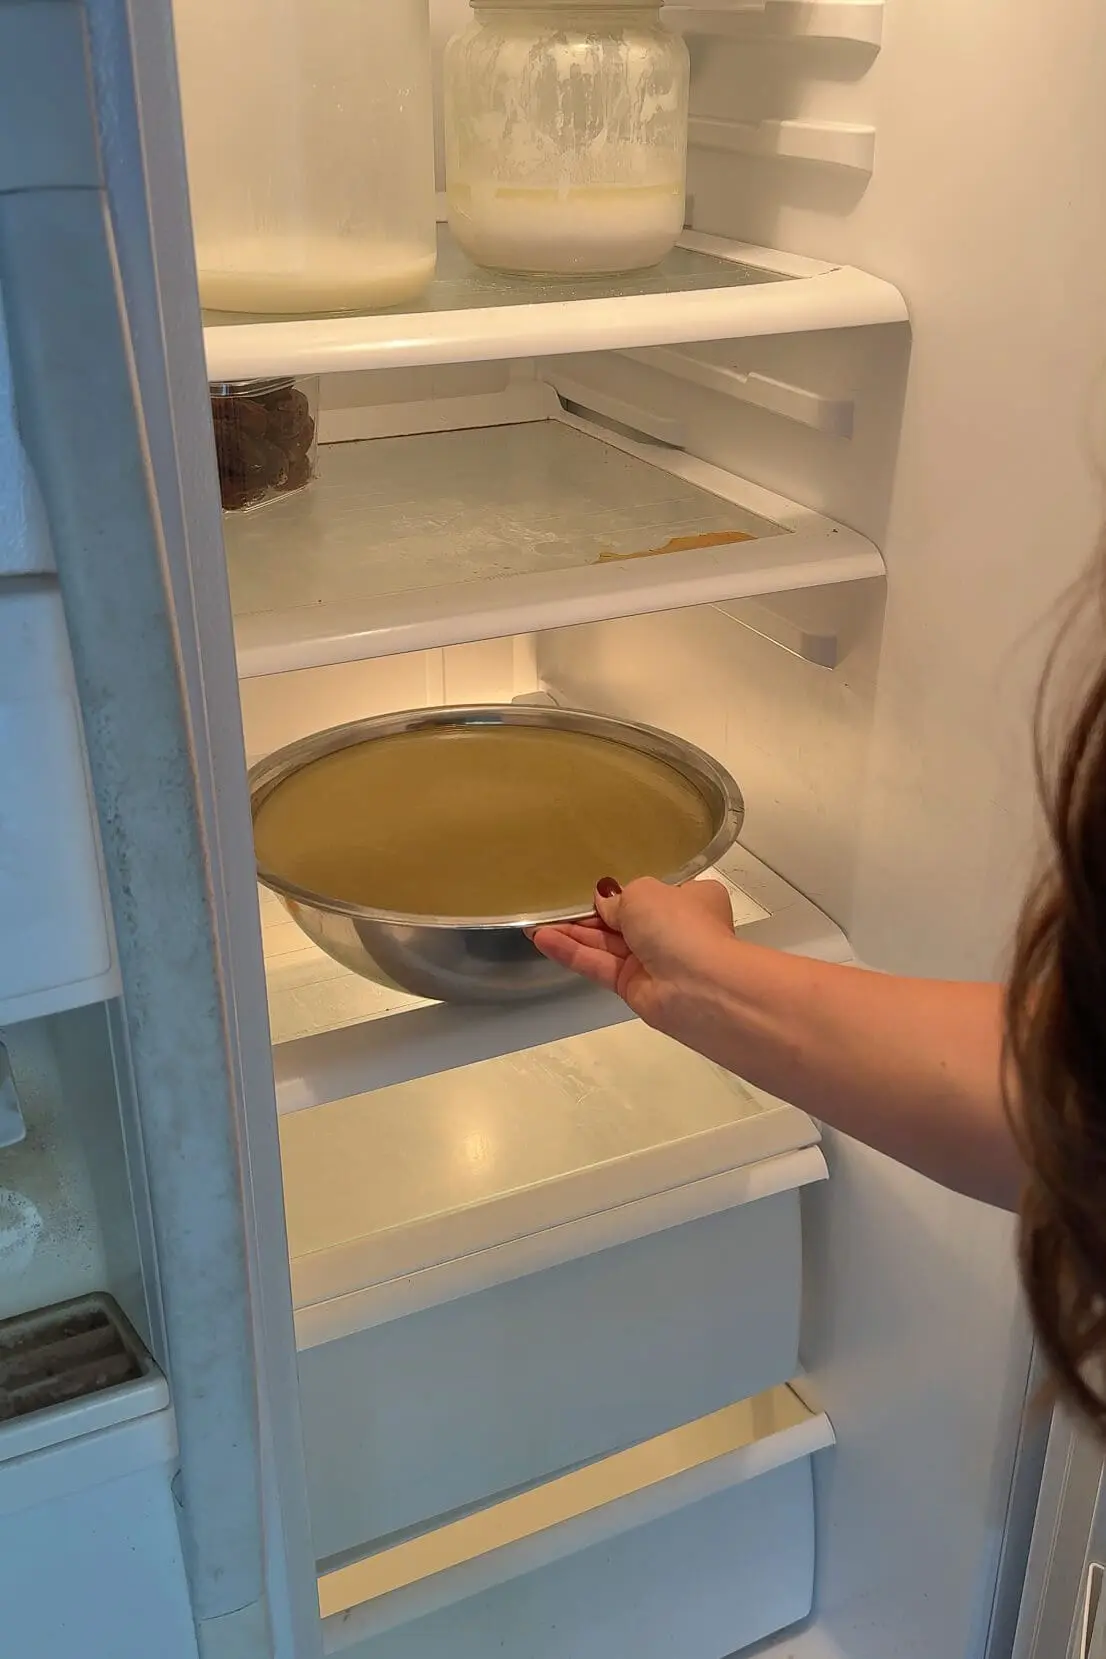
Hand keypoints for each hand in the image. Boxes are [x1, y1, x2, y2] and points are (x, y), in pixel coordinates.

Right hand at [531, 876, 738, 1037]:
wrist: (699, 986)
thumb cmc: (679, 925)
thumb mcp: (644, 893)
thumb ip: (617, 897)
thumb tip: (605, 902)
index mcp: (691, 899)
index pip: (652, 893)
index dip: (622, 891)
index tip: (591, 887)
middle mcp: (673, 929)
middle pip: (623, 919)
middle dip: (589, 913)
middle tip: (550, 904)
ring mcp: (652, 960)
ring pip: (606, 943)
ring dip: (572, 933)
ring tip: (534, 923)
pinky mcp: (632, 986)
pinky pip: (598, 964)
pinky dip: (572, 952)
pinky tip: (542, 940)